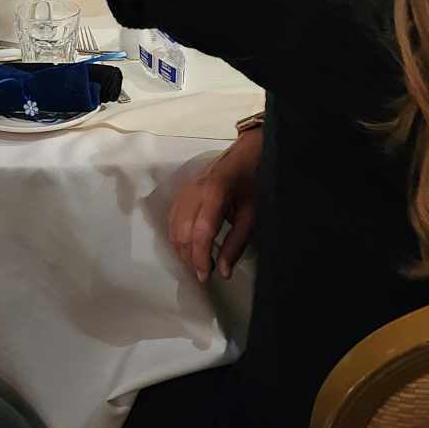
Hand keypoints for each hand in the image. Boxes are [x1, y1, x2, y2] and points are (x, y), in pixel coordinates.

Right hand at [169, 127, 263, 281]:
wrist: (249, 150)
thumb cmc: (255, 180)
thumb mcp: (252, 214)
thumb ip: (236, 243)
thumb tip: (224, 272)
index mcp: (215, 193)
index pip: (201, 232)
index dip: (200, 258)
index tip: (206, 277)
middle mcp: (195, 190)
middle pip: (182, 231)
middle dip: (189, 257)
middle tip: (203, 274)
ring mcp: (187, 188)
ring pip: (173, 225)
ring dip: (181, 248)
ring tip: (196, 263)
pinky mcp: (185, 190)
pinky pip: (173, 216)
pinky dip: (177, 235)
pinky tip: (187, 246)